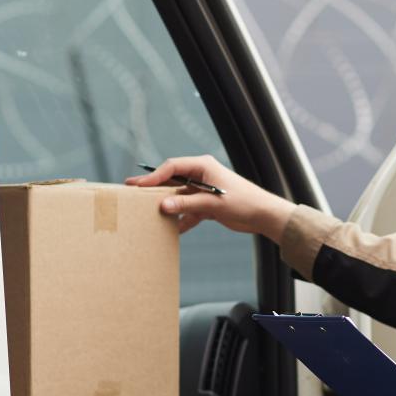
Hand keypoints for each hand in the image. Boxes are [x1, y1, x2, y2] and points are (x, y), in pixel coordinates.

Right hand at [126, 154, 295, 239]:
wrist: (263, 215)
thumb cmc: (243, 202)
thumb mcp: (212, 203)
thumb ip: (186, 204)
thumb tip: (163, 206)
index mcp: (203, 166)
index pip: (173, 167)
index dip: (154, 176)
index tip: (139, 186)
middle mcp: (202, 175)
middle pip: (172, 180)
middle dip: (154, 188)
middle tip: (132, 190)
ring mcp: (203, 190)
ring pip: (179, 196)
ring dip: (167, 205)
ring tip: (146, 211)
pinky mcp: (207, 204)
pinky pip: (188, 210)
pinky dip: (181, 219)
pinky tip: (171, 229)